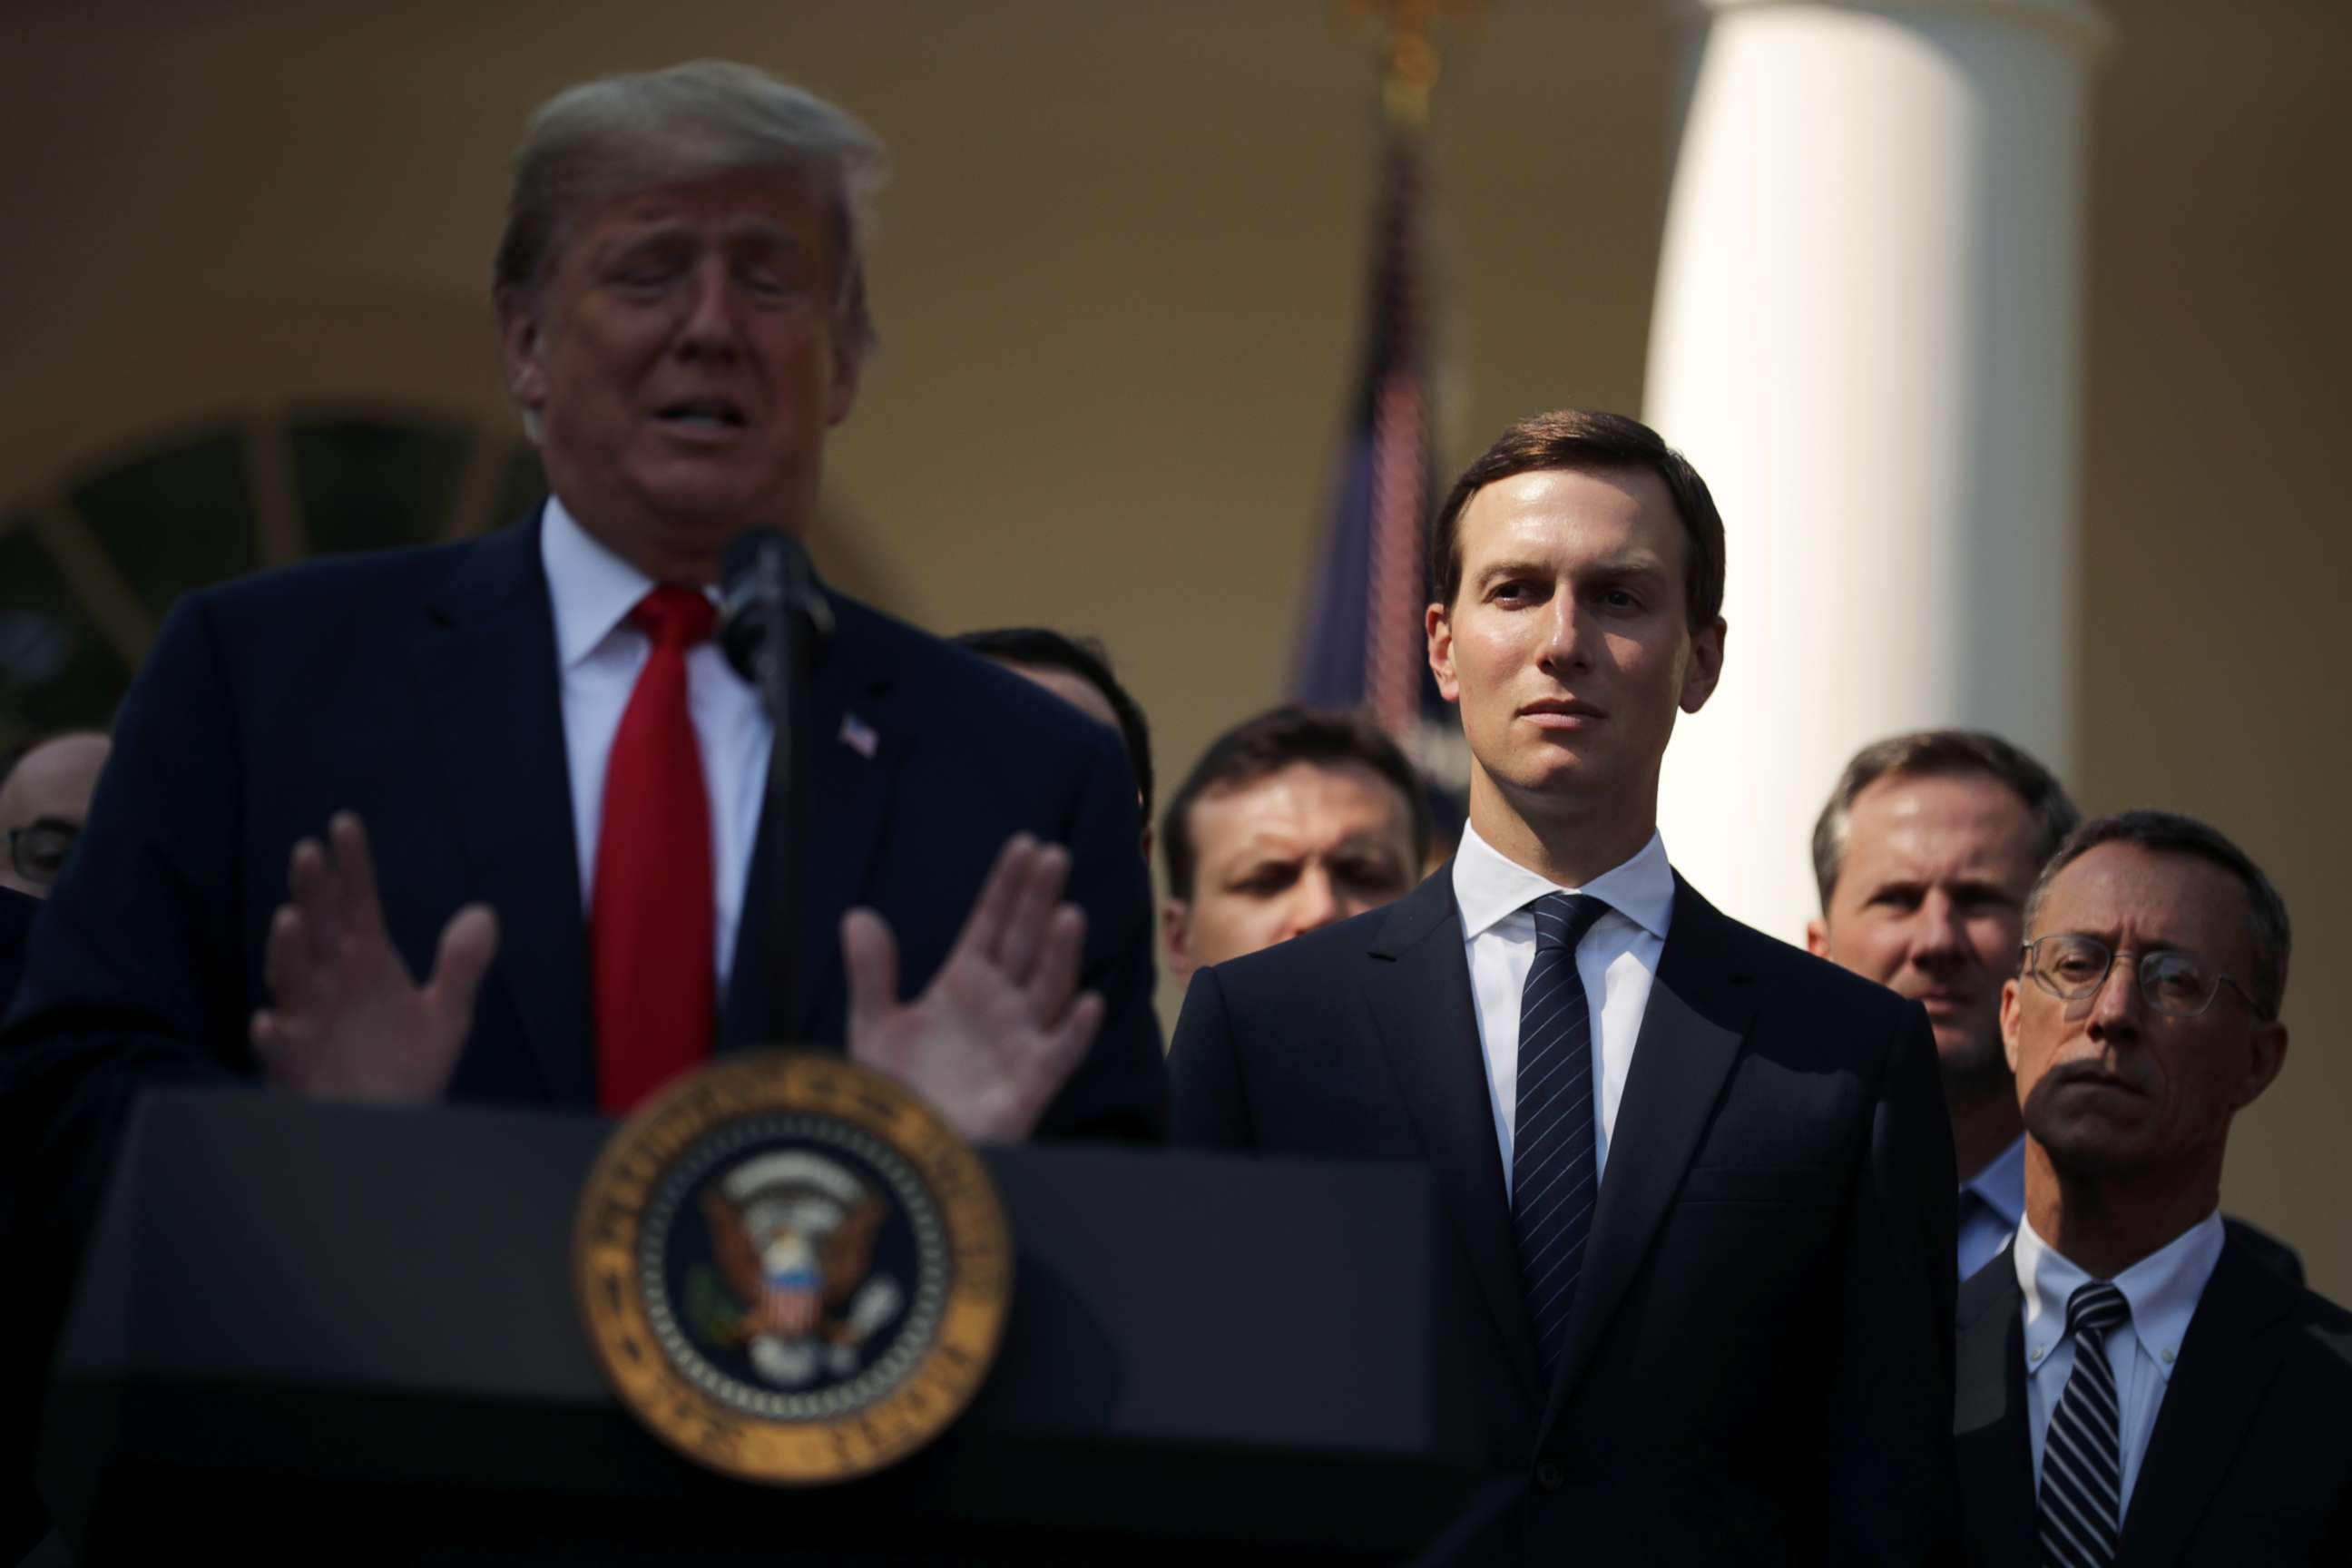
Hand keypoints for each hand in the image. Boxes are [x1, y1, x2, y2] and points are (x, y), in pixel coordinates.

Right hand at [249, 811, 497, 1102]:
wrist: (389, 1126)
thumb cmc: (407, 1066)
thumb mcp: (446, 1016)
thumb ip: (462, 965)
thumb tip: (484, 914)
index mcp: (365, 962)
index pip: (356, 904)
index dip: (352, 866)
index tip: (345, 824)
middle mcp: (331, 983)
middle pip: (320, 928)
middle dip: (313, 893)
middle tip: (309, 853)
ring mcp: (308, 1021)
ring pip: (291, 979)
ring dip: (287, 951)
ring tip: (290, 918)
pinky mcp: (296, 1065)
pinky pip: (279, 1049)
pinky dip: (272, 1036)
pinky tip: (269, 1021)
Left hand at [844, 832, 1103, 1142]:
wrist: (904, 1150)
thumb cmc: (895, 1089)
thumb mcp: (873, 1025)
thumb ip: (872, 973)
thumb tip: (857, 915)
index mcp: (965, 981)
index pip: (992, 922)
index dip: (1007, 886)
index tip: (1024, 845)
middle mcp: (1000, 1003)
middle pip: (1025, 942)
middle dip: (1039, 901)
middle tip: (1054, 856)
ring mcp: (1021, 1040)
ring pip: (1048, 988)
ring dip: (1060, 954)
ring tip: (1067, 914)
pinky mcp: (1032, 1083)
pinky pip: (1061, 1053)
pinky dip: (1076, 1031)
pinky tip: (1089, 1004)